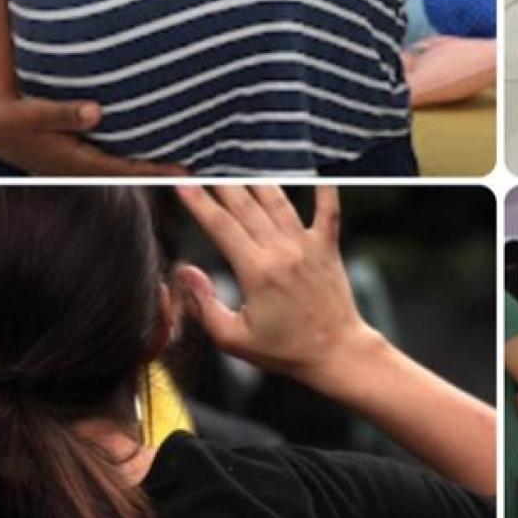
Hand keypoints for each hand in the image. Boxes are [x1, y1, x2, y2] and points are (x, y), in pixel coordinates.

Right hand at [0, 93, 185, 175]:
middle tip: (205, 172)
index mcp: (76, 162)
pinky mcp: (87, 159)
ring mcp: (87, 167)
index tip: (186, 170)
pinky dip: (143, 159)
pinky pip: (122, 160)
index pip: (126, 171)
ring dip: (157, 167)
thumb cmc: (14, 119)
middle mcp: (85, 170)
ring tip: (193, 162)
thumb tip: (95, 112)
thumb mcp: (32, 115)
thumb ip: (62, 113)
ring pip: (130, 169)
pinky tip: (164, 151)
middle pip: (134, 174)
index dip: (157, 171)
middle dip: (166, 173)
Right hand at [175, 185, 371, 383]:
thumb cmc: (284, 350)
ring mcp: (307, 246)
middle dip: (221, 185)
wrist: (336, 353)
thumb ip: (204, 304)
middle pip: (245, 207)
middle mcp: (282, 252)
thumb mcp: (233, 338)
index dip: (198, 202)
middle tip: (203, 166)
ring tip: (239, 165)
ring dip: (257, 181)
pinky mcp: (328, 248)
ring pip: (278, 203)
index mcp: (256, 271)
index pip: (220, 226)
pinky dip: (324, 190)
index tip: (181, 183)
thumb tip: (184, 271)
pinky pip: (328, 211)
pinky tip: (318, 172)